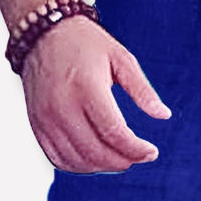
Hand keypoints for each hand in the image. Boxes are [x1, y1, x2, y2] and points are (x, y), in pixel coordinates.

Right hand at [21, 16, 170, 173]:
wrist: (44, 34)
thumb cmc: (85, 43)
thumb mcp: (121, 58)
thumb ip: (142, 90)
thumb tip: (164, 115)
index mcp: (86, 88)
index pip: (113, 132)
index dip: (135, 149)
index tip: (152, 152)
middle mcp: (62, 107)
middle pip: (95, 151)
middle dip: (122, 161)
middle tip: (139, 156)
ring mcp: (46, 119)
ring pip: (75, 160)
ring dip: (102, 166)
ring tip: (121, 158)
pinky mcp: (36, 125)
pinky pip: (57, 158)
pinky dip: (78, 165)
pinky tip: (96, 159)